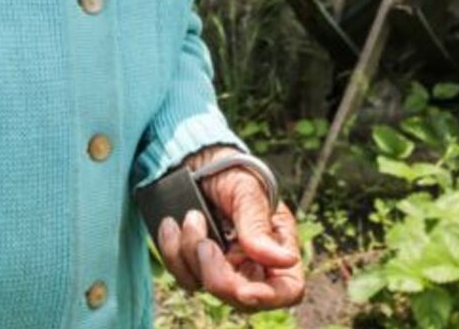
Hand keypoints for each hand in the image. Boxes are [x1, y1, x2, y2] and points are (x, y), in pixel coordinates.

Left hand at [153, 146, 305, 311]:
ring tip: (190, 216)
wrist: (194, 161)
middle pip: (243, 298)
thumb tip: (286, 260)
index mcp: (277, 248)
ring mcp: (223, 268)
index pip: (287, 289)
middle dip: (217, 276)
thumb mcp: (247, 191)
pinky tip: (171, 224)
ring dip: (190, 252)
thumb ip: (258, 226)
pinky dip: (172, 251)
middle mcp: (253, 264)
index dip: (269, 297)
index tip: (243, 290)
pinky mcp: (195, 265)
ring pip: (207, 287)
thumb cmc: (231, 173)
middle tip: (204, 244)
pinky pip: (182, 275)